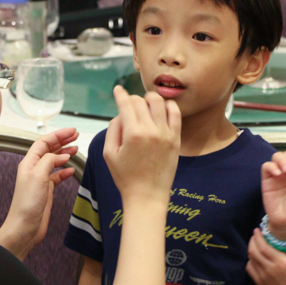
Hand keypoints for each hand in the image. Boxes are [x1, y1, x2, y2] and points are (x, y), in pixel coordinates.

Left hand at [0, 128, 78, 258]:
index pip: (44, 142)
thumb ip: (49, 161)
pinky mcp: (46, 190)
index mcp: (29, 162)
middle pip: (49, 149)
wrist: (25, 227)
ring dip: (65, 154)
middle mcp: (34, 169)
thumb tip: (61, 155)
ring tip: (76, 149)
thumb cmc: (28, 203)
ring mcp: (40, 180)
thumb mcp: (38, 176)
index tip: (72, 131)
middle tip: (76, 136)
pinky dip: (65, 171)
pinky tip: (71, 170)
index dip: (58, 135)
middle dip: (62, 141)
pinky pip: (57, 176)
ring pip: (54, 161)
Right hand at [103, 86, 180, 206]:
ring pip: (159, 102)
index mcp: (132, 134)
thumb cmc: (125, 177)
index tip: (118, 89)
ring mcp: (166, 134)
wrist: (147, 196)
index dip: (120, 94)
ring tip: (145, 104)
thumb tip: (120, 114)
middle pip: (141, 101)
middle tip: (129, 103)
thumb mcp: (109, 154)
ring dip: (150, 98)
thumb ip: (113, 130)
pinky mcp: (176, 139)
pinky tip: (162, 108)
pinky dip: (169, 106)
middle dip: (132, 98)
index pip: (126, 104)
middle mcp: (151, 130)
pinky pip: (175, 114)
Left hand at [246, 228, 285, 284]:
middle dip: (253, 241)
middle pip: (254, 251)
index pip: (263, 246)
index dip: (258, 237)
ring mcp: (263, 277)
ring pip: (251, 260)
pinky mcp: (260, 284)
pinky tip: (254, 260)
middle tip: (255, 236)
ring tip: (254, 245)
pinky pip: (250, 270)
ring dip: (251, 250)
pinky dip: (250, 262)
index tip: (257, 230)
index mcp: (280, 261)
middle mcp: (269, 268)